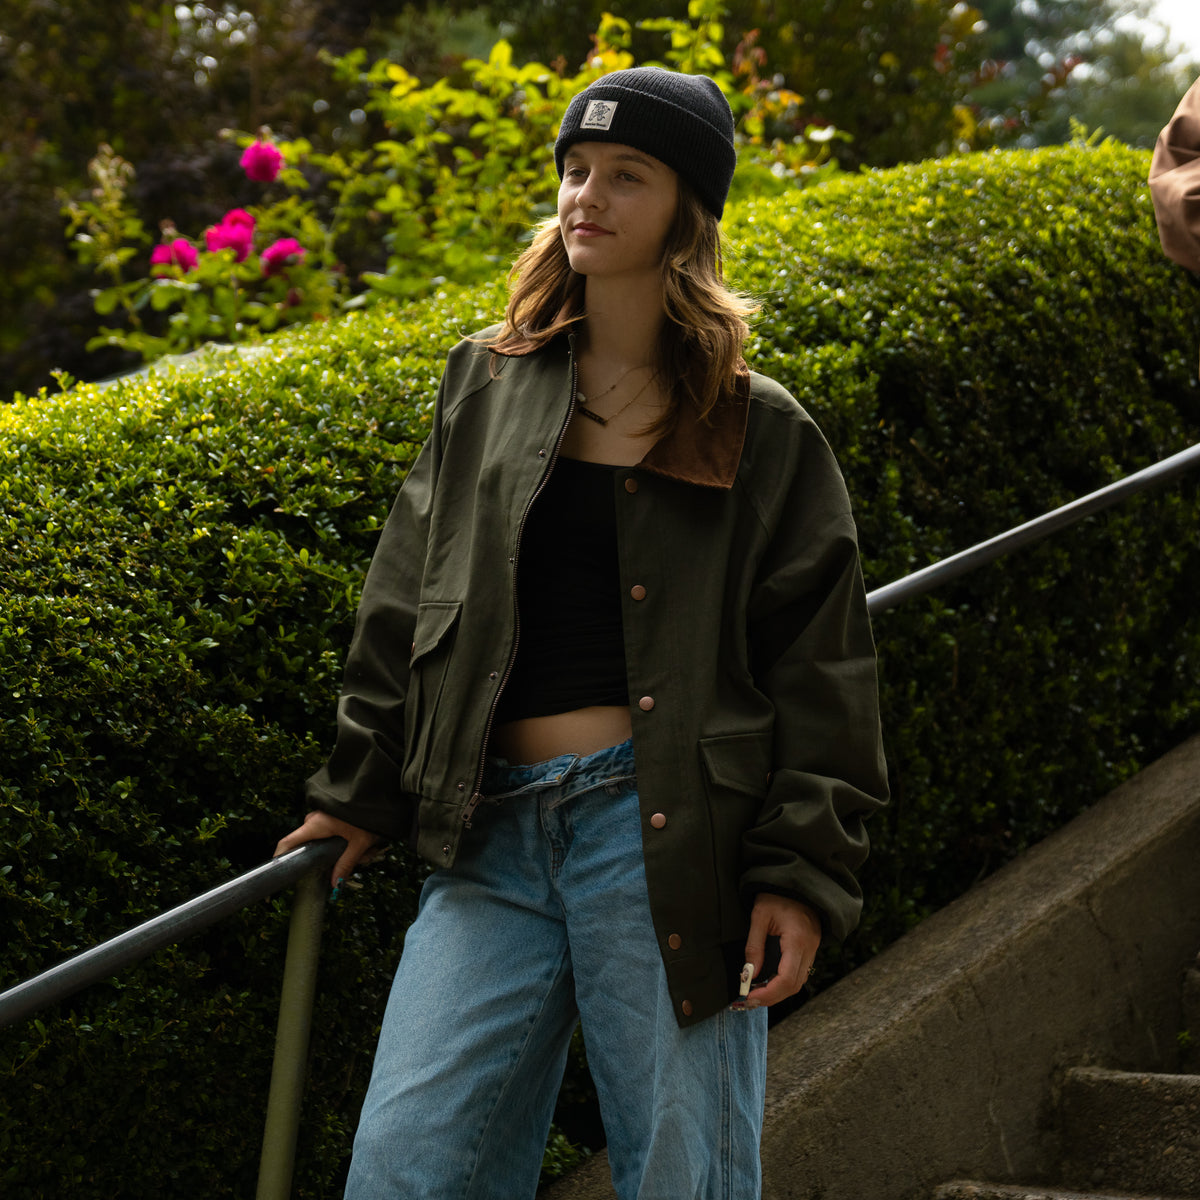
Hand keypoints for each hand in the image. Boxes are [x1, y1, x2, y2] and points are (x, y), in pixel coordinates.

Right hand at [274, 810, 382, 889]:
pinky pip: (332, 835)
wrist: (378, 791)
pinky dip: (348, 842)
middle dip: (331, 859)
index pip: (287, 843)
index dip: (280, 859)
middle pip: (310, 847)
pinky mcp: (330, 816)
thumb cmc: (368, 814)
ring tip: (367, 850)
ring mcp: (321, 817)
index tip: (278, 875)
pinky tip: (367, 845)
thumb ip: (345, 864)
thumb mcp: (358, 843)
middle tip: (355, 860)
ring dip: (345, 850)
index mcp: (314, 825)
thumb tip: (334, 885)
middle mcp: (313, 820)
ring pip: (324, 842)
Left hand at [742, 894, 821, 1008]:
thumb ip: (754, 946)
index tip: (750, 997)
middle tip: (749, 1000)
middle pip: (794, 986)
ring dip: (778, 992)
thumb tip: (749, 975)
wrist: (796, 882)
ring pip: (799, 982)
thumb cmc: (776, 895)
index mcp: (797, 940)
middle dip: (772, 997)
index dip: (768, 993)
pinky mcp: (810, 948)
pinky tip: (768, 980)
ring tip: (756, 992)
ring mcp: (813, 949)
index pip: (786, 979)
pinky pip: (800, 972)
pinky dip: (784, 982)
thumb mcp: (759, 916)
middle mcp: (809, 948)